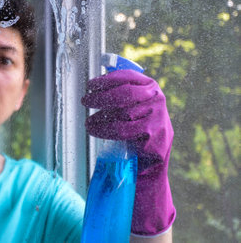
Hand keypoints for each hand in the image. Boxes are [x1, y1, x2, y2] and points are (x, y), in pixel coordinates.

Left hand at [81, 70, 175, 235]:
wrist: (151, 165)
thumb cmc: (137, 131)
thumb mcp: (134, 108)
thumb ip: (122, 95)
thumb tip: (95, 85)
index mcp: (152, 88)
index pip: (128, 77)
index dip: (106, 80)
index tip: (90, 85)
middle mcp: (158, 100)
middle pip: (124, 94)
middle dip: (100, 97)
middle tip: (84, 101)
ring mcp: (159, 119)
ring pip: (121, 114)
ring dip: (99, 117)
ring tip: (88, 122)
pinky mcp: (154, 138)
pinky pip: (122, 131)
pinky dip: (103, 130)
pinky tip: (94, 130)